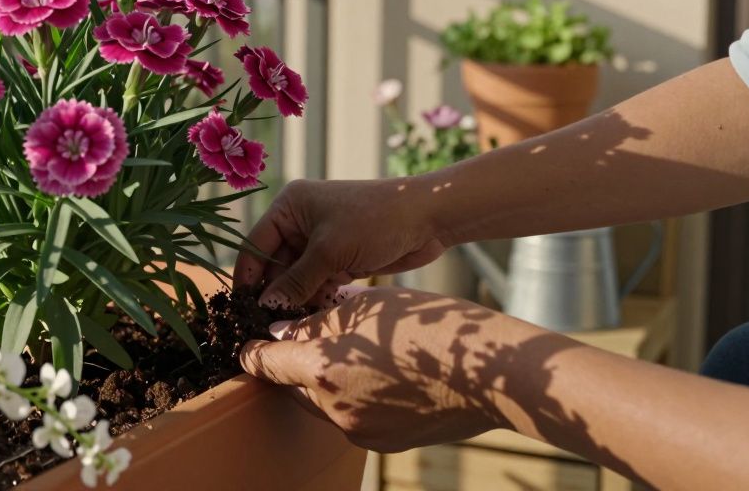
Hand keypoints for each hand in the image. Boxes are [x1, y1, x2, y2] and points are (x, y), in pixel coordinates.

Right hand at [234, 179, 447, 307]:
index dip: (247, 277)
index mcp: (289, 207)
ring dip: (292, 300)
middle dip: (272, 293)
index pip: (255, 245)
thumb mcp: (330, 251)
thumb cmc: (375, 220)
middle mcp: (300, 222)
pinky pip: (315, 284)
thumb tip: (265, 308)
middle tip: (263, 326)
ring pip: (295, 278)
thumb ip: (296, 281)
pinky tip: (308, 322)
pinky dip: (312, 300)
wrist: (428, 218)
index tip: (239, 309)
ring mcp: (320, 242)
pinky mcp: (339, 259)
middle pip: (273, 265)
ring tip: (284, 328)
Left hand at [239, 285, 509, 452]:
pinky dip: (356, 394)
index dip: (253, 349)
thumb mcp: (368, 307)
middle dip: (295, 361)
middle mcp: (332, 409)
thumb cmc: (432, 328)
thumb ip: (317, 320)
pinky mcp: (383, 442)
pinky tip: (385, 372)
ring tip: (359, 348)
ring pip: (322, 401)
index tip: (252, 339)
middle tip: (312, 332)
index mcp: (321, 369)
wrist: (496, 376)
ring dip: (327, 378)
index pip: (262, 363)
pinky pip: (353, 416)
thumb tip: (284, 330)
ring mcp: (358, 431)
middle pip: (290, 385)